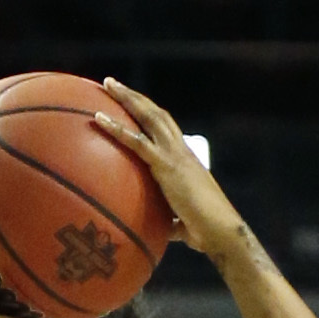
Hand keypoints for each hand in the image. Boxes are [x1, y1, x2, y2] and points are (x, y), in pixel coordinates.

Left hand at [96, 81, 241, 258]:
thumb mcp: (186, 221)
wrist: (220, 230)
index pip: (166, 129)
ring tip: (107, 84)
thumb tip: (166, 231)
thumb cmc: (206, 231)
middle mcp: (180, 150)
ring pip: (148, 116)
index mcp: (185, 160)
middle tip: (113, 84)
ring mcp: (174, 154)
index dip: (150, 114)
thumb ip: (174, 221)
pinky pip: (136, 142)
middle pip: (156, 113)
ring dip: (127, 98)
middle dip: (135, 97)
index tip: (134, 104)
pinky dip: (116, 128)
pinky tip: (98, 118)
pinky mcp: (165, 165)